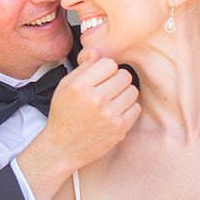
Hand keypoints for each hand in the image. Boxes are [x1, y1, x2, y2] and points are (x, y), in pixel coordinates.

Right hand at [20, 49, 139, 199]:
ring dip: (124, 94)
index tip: (100, 77)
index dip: (105, 69)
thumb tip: (97, 52)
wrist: (63, 147)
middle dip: (116, 80)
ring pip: (132, 91)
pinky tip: (115, 113)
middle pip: (124, 75)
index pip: (108, 63)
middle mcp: (95, 100)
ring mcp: (109, 115)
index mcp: (79, 87)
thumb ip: (82, 68)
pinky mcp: (120, 128)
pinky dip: (128, 109)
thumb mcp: (64, 87)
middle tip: (107, 89)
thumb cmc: (63, 115)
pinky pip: (136, 108)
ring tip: (111, 101)